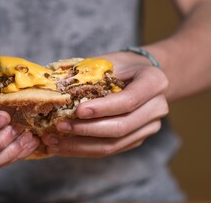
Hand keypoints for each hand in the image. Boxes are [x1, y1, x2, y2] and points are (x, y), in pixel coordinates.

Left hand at [42, 51, 168, 157]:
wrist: (142, 75)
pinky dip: (84, 149)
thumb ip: (88, 72)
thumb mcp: (108, 60)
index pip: (128, 100)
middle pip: (121, 127)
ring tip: (54, 142)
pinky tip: (64, 146)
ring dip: (81, 146)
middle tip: (60, 127)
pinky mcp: (137, 139)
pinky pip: (110, 149)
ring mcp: (149, 127)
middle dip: (87, 130)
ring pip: (114, 144)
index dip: (102, 108)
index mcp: (154, 82)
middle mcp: (157, 107)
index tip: (77, 110)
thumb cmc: (122, 65)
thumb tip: (53, 85)